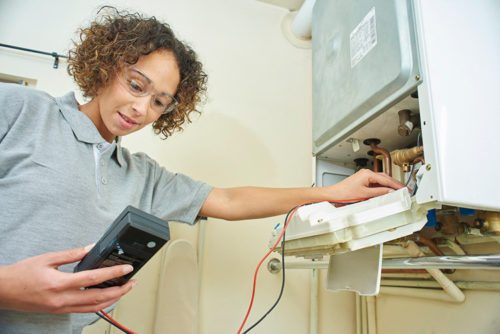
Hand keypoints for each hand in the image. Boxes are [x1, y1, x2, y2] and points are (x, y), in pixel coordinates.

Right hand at [0, 245, 135, 313]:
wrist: (3, 291)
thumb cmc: (22, 274)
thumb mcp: (47, 258)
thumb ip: (72, 254)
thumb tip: (92, 248)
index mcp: (59, 283)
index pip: (93, 278)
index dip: (113, 274)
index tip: (126, 269)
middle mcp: (62, 299)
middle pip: (98, 298)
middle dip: (119, 290)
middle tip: (132, 282)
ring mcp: (61, 308)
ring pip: (94, 308)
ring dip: (112, 299)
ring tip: (124, 290)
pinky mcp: (59, 311)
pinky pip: (84, 310)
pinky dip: (99, 305)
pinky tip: (107, 297)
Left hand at [327, 169, 404, 199]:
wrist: (335, 193)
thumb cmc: (346, 192)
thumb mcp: (365, 194)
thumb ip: (379, 192)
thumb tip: (390, 192)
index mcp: (368, 174)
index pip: (386, 179)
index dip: (396, 185)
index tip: (404, 189)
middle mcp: (367, 173)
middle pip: (385, 178)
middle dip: (395, 184)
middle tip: (405, 189)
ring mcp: (365, 176)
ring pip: (381, 180)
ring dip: (389, 185)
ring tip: (398, 191)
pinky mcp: (363, 180)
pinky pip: (376, 183)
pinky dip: (382, 187)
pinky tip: (387, 191)